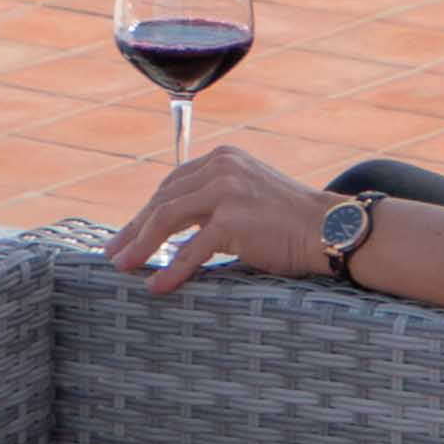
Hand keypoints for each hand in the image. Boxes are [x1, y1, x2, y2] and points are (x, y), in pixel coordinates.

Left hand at [112, 138, 329, 295]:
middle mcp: (221, 168)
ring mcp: (226, 192)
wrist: (329, 228)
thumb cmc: (291, 219)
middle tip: (114, 253)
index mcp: (222, 159)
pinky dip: (170, 269)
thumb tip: (177, 221)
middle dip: (135, 228)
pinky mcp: (233, 220)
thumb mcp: (250, 192)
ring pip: (167, 218)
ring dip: (140, 245)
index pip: (172, 184)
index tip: (129, 233)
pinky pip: (191, 249)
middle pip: (163, 199)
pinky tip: (156, 285)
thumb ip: (217, 197)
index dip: (147, 211)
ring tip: (121, 267)